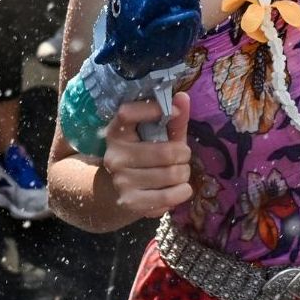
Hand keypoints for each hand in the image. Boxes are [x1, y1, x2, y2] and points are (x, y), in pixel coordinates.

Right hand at [103, 91, 192, 219]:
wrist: (118, 192)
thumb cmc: (144, 156)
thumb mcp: (157, 135)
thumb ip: (172, 119)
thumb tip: (183, 97)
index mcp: (117, 133)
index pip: (127, 113)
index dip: (151, 109)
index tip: (174, 111)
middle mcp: (115, 156)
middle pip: (167, 152)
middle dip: (184, 154)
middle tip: (182, 155)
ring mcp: (121, 180)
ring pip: (172, 174)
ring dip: (184, 173)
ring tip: (179, 172)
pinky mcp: (130, 202)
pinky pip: (170, 196)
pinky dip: (182, 191)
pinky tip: (178, 188)